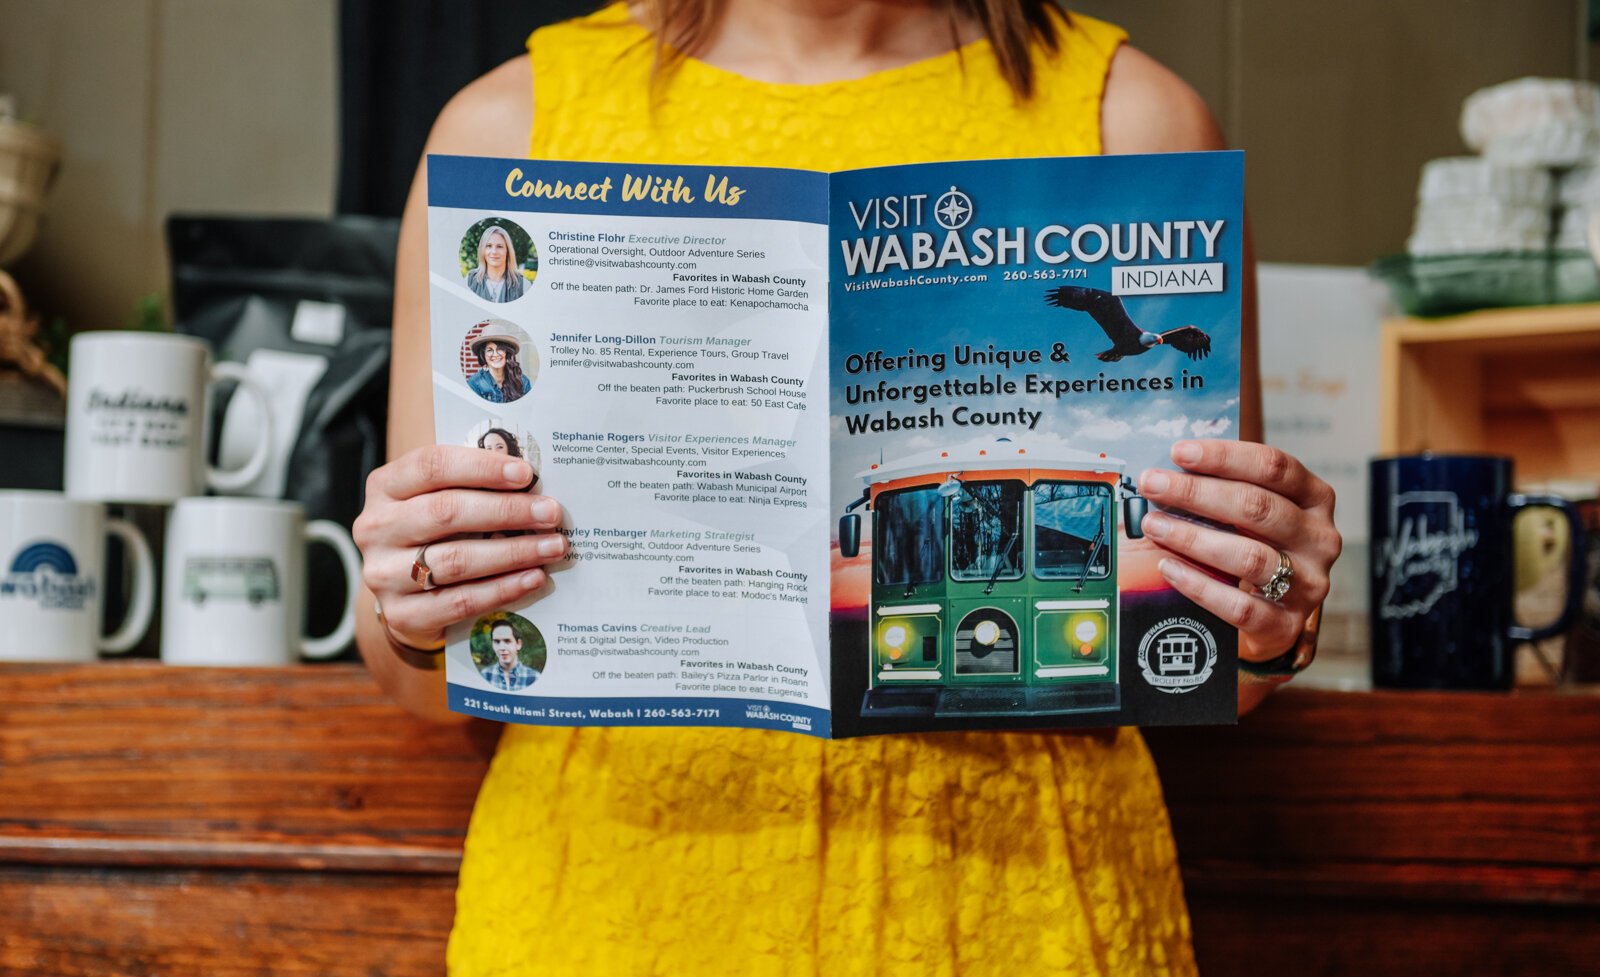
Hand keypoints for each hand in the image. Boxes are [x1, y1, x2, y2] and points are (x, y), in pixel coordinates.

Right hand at [352, 445, 565, 647]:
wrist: (406, 596)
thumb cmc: (434, 534)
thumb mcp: (438, 498)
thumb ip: (472, 485)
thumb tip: (531, 479)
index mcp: (385, 487)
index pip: (432, 466)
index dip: (481, 468)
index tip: (526, 474)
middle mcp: (377, 528)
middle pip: (446, 511)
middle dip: (507, 510)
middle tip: (550, 513)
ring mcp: (384, 574)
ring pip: (457, 559)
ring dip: (513, 552)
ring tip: (552, 547)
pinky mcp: (402, 614)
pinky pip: (461, 601)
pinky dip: (503, 589)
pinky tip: (533, 578)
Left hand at [1137, 440, 1340, 663]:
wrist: (1275, 619)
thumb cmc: (1257, 549)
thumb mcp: (1253, 516)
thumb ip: (1225, 491)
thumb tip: (1168, 471)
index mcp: (1315, 499)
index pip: (1274, 467)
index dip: (1225, 456)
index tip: (1179, 452)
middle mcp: (1319, 538)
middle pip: (1257, 507)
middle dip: (1196, 493)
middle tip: (1153, 484)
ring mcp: (1308, 583)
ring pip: (1249, 556)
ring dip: (1193, 537)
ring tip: (1153, 525)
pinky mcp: (1287, 624)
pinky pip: (1238, 605)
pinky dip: (1198, 585)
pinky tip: (1168, 567)